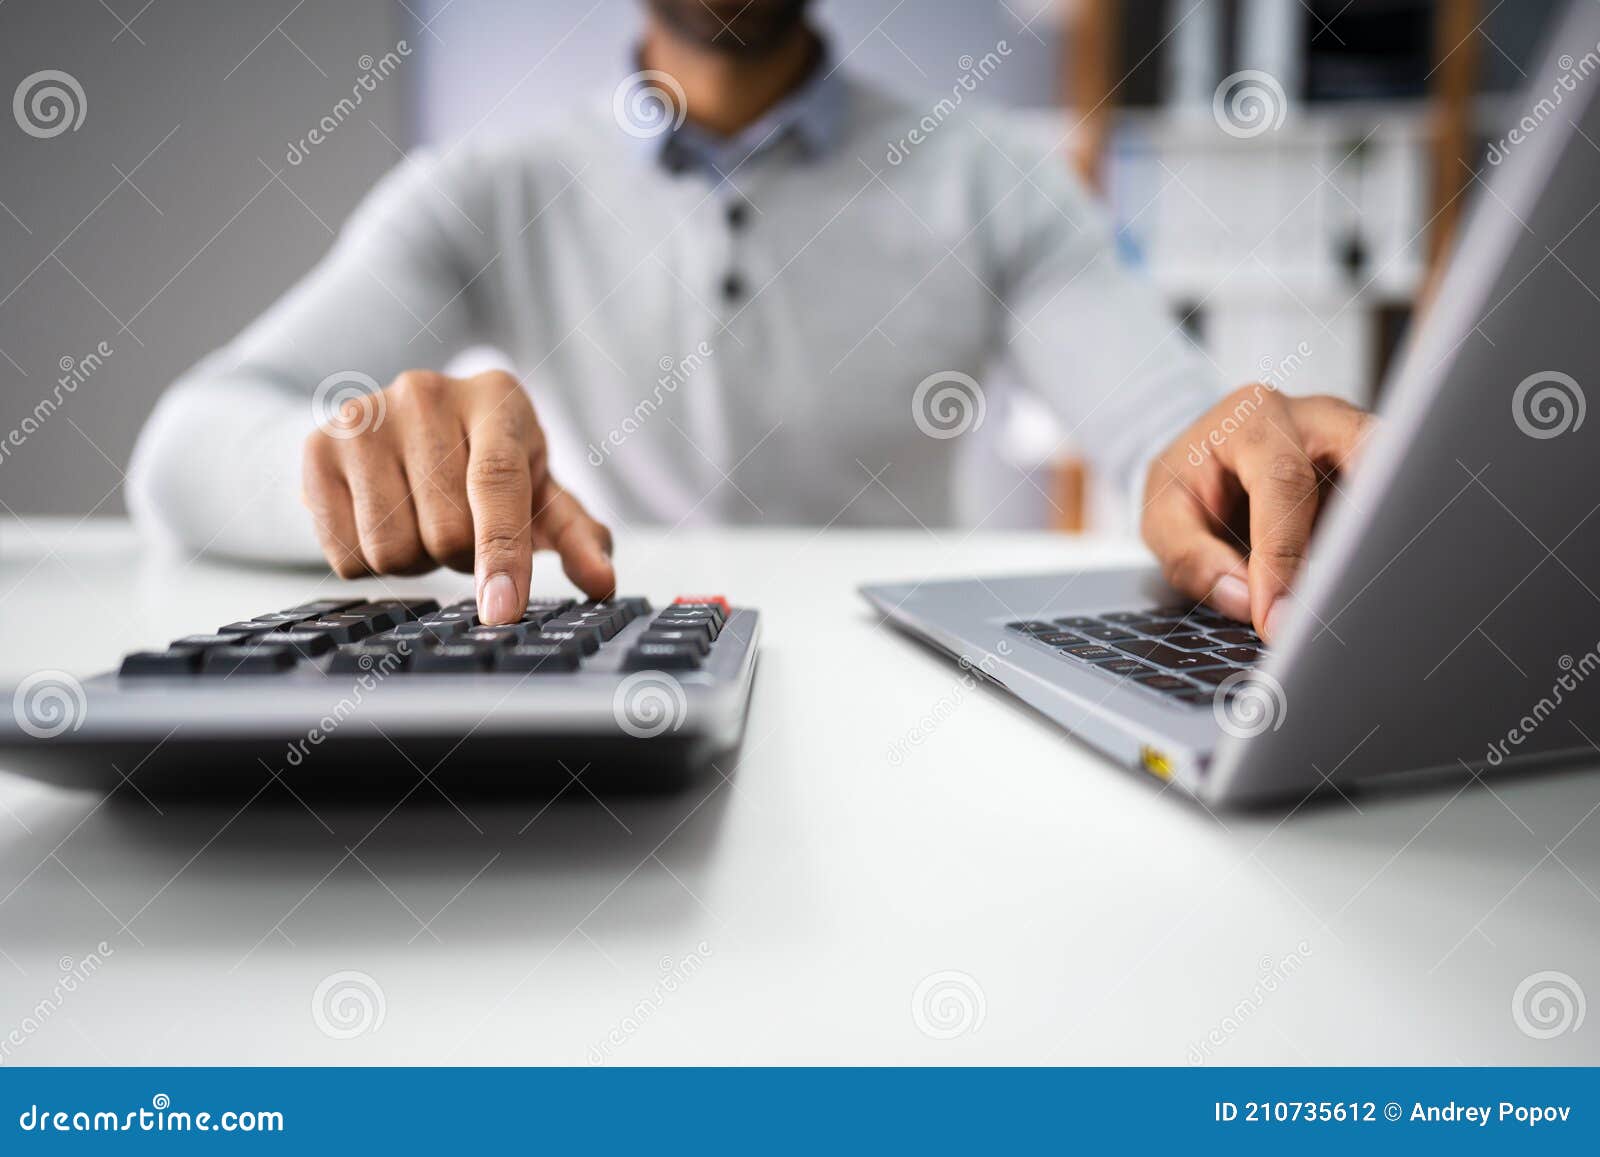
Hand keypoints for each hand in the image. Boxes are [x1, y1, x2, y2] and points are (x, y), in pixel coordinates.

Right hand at [302, 369, 614, 624]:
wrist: (401, 433)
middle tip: (461, 530)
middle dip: (460, 556)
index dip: (502, 554)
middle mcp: (426, 393)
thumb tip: (602, 581)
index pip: (498, 483)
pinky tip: (382, 520)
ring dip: (414, 560)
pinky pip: (344, 552)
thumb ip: (577, 536)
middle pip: (446, 531)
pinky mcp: (316, 447)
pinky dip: (368, 559)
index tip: (501, 610)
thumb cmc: (487, 467)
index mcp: (496, 399)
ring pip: (390, 548)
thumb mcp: (540, 493)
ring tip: (421, 522)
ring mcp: (364, 416)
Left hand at [1140, 387, 1374, 642]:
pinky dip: (1382, 545)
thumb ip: (1191, 558)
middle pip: (1367, 457)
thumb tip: (1245, 601)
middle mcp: (1316, 418)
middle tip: (1341, 601)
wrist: (1205, 461)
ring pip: (1394, 479)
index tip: (1278, 616)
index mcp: (1254, 418)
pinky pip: (1394, 505)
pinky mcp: (1376, 471)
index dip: (1283, 554)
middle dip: (1360, 530)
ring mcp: (1354, 440)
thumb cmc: (1186, 483)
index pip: (1284, 482)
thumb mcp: (1161, 516)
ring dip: (1381, 538)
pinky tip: (1366, 587)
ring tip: (1358, 599)